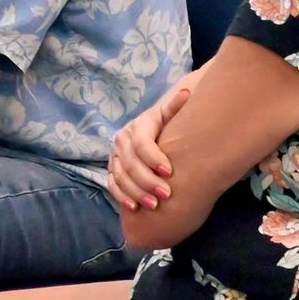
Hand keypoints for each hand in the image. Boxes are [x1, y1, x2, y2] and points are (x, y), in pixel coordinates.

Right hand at [108, 82, 192, 211]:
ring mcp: (114, 157)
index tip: (170, 171)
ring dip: (136, 192)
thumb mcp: (169, 115)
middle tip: (166, 194)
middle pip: (130, 163)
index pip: (140, 143)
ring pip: (120, 176)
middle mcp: (121, 140)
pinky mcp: (111, 171)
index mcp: (136, 127)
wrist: (152, 133)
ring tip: (154, 204)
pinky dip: (121, 197)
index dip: (153, 158)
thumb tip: (187, 92)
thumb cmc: (166, 127)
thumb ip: (175, 107)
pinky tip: (134, 208)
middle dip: (147, 180)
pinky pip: (112, 185)